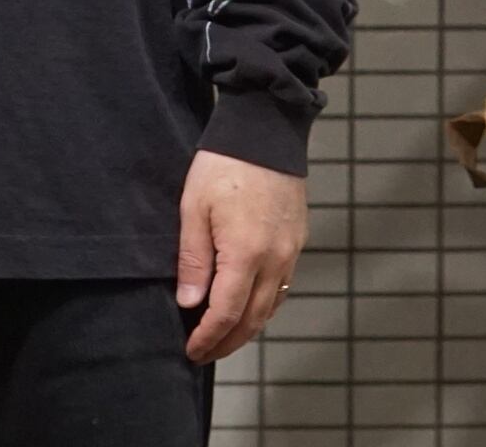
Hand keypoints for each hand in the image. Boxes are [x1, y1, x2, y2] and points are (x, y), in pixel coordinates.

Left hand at [176, 148, 306, 364]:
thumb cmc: (222, 165)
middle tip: (203, 353)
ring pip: (270, 307)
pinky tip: (247, 307)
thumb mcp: (194, 207)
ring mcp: (290, 252)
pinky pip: (282, 287)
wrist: (265, 132)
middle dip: (227, 342)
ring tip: (222, 337)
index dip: (208, 337)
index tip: (191, 350)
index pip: (226, 313)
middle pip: (252, 319)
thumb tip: (189, 302)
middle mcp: (275, 260)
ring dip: (246, 329)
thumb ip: (193, 259)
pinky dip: (263, 306)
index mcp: (245, 253)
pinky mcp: (297, 241)